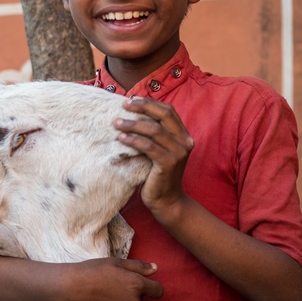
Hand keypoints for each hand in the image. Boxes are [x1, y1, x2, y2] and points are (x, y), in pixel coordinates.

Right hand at [63, 258, 162, 300]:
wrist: (71, 288)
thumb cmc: (94, 270)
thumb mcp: (117, 262)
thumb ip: (139, 266)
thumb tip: (155, 268)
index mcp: (136, 285)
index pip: (158, 291)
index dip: (153, 286)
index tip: (146, 284)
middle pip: (139, 298)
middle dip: (131, 291)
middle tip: (113, 282)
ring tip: (105, 292)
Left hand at [114, 97, 193, 220]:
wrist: (166, 201)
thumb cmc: (157, 173)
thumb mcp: (159, 149)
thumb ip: (155, 133)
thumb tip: (133, 112)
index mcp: (183, 135)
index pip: (168, 110)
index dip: (150, 102)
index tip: (132, 99)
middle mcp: (185, 141)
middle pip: (163, 115)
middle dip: (143, 107)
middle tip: (124, 105)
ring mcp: (179, 153)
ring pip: (154, 130)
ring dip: (133, 124)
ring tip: (117, 123)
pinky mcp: (169, 164)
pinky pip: (148, 147)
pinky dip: (133, 140)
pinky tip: (121, 138)